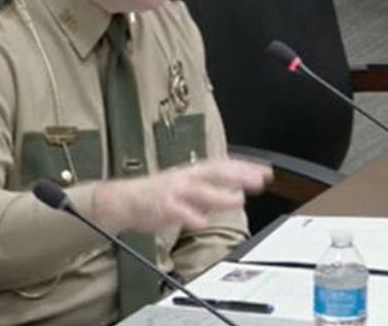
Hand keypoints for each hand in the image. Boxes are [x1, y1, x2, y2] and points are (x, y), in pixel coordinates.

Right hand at [93, 158, 271, 233]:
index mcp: (191, 172)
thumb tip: (236, 194)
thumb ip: (210, 193)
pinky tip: (203, 222)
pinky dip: (192, 217)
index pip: (222, 165)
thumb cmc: (155, 196)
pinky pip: (180, 213)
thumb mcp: (186, 188)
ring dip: (220, 195)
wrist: (122, 201)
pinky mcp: (162, 207)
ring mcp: (174, 192)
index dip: (244, 167)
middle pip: (215, 173)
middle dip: (238, 176)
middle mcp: (185, 178)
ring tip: (238, 199)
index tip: (265, 171)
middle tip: (260, 180)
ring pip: (200, 191)